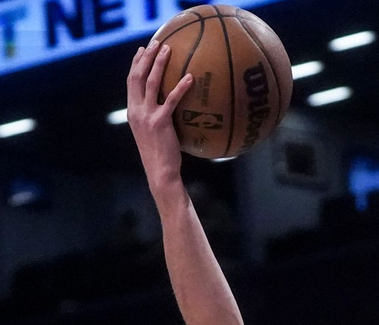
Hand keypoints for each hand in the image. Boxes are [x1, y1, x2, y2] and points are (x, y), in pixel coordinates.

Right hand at [126, 40, 192, 182]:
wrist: (159, 171)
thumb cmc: (161, 154)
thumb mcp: (153, 132)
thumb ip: (156, 117)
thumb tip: (172, 107)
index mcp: (133, 111)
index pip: (131, 82)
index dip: (135, 64)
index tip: (142, 50)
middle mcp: (136, 110)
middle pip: (137, 76)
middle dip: (146, 57)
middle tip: (157, 42)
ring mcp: (147, 115)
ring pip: (151, 83)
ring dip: (159, 64)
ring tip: (169, 50)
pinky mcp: (160, 122)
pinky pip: (171, 100)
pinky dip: (180, 87)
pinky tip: (190, 77)